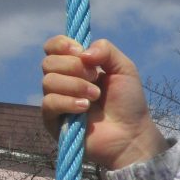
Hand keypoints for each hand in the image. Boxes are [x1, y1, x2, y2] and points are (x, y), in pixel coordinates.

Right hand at [40, 36, 168, 169]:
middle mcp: (63, 81)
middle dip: (73, 67)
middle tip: (95, 78)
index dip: (61, 45)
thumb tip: (82, 52)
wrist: (131, 134)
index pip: (53, 47)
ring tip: (96, 96)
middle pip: (48, 62)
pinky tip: (84, 108)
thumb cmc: (128, 102)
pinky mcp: (53, 121)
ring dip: (75, 85)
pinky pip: (49, 103)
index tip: (80, 52)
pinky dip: (67, 102)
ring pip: (48, 81)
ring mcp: (57, 101)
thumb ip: (106, 50)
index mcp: (76, 66)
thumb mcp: (124, 68)